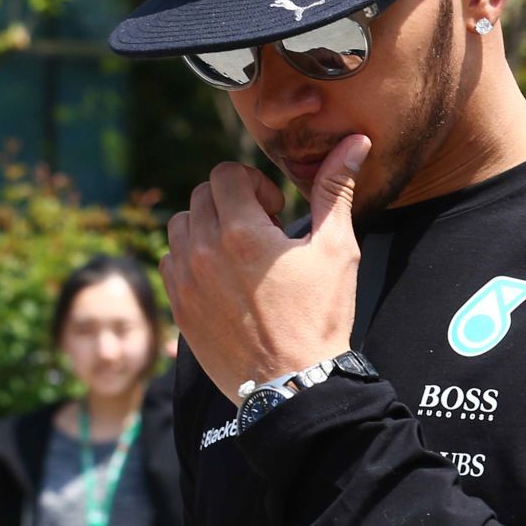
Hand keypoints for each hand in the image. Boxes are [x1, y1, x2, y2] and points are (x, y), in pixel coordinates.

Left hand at [162, 136, 370, 401]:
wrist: (295, 383)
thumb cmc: (321, 317)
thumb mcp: (336, 250)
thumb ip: (335, 190)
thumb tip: (356, 142)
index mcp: (243, 232)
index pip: (225, 174)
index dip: (254, 184)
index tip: (275, 211)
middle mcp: (204, 251)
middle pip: (201, 195)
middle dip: (232, 202)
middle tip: (263, 233)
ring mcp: (185, 280)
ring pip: (180, 225)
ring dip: (208, 227)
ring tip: (240, 254)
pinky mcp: (178, 306)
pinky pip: (170, 260)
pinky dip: (192, 258)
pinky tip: (224, 279)